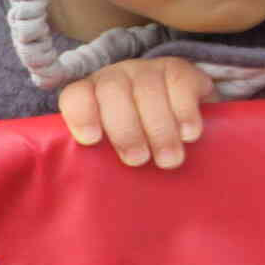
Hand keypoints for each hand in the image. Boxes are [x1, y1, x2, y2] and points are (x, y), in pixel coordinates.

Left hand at [57, 58, 216, 168]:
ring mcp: (147, 70)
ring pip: (148, 90)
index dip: (81, 115)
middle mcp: (115, 78)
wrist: (181, 111)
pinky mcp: (180, 70)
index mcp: (90, 96)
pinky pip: (180, 84)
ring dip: (159, 128)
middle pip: (112, 93)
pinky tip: (189, 135)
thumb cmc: (138, 139)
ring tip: (168, 159)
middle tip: (137, 160)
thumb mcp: (114, 149)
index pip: (75, 96)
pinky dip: (185, 111)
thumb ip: (102, 161)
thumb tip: (96, 194)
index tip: (91, 140)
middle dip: (125, 130)